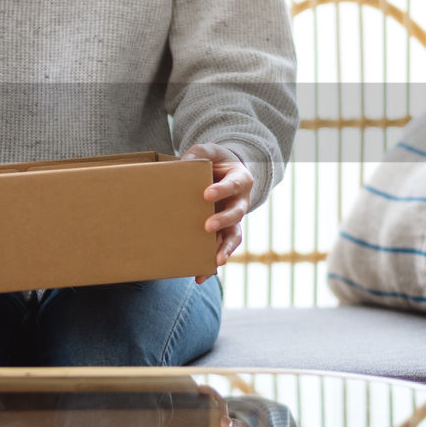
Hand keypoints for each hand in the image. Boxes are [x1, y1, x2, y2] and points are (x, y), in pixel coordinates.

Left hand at [182, 142, 253, 281]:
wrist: (223, 172)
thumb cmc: (214, 161)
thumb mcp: (208, 151)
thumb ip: (199, 153)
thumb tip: (184, 162)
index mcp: (241, 179)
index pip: (234, 185)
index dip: (222, 190)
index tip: (207, 194)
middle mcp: (241, 202)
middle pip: (237, 214)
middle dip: (223, 220)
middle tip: (207, 226)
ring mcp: (234, 220)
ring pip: (234, 237)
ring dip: (225, 249)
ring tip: (215, 261)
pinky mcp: (224, 232)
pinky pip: (222, 249)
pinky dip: (213, 264)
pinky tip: (201, 275)